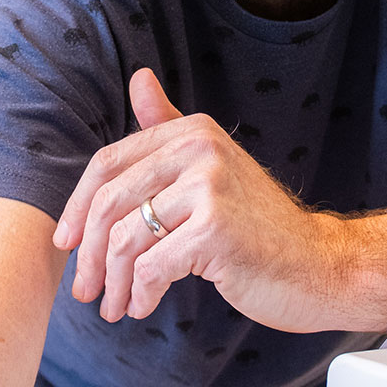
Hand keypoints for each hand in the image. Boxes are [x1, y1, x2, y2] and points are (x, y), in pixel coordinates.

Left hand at [52, 69, 367, 331]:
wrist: (320, 266)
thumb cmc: (258, 226)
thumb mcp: (211, 168)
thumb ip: (170, 126)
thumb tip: (138, 78)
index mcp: (192, 131)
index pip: (108, 164)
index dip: (77, 207)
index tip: (66, 245)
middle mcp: (199, 149)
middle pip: (110, 202)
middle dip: (89, 253)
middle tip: (85, 289)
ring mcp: (209, 187)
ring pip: (126, 238)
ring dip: (114, 283)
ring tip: (115, 308)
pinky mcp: (215, 230)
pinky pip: (152, 266)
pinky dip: (141, 293)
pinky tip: (144, 306)